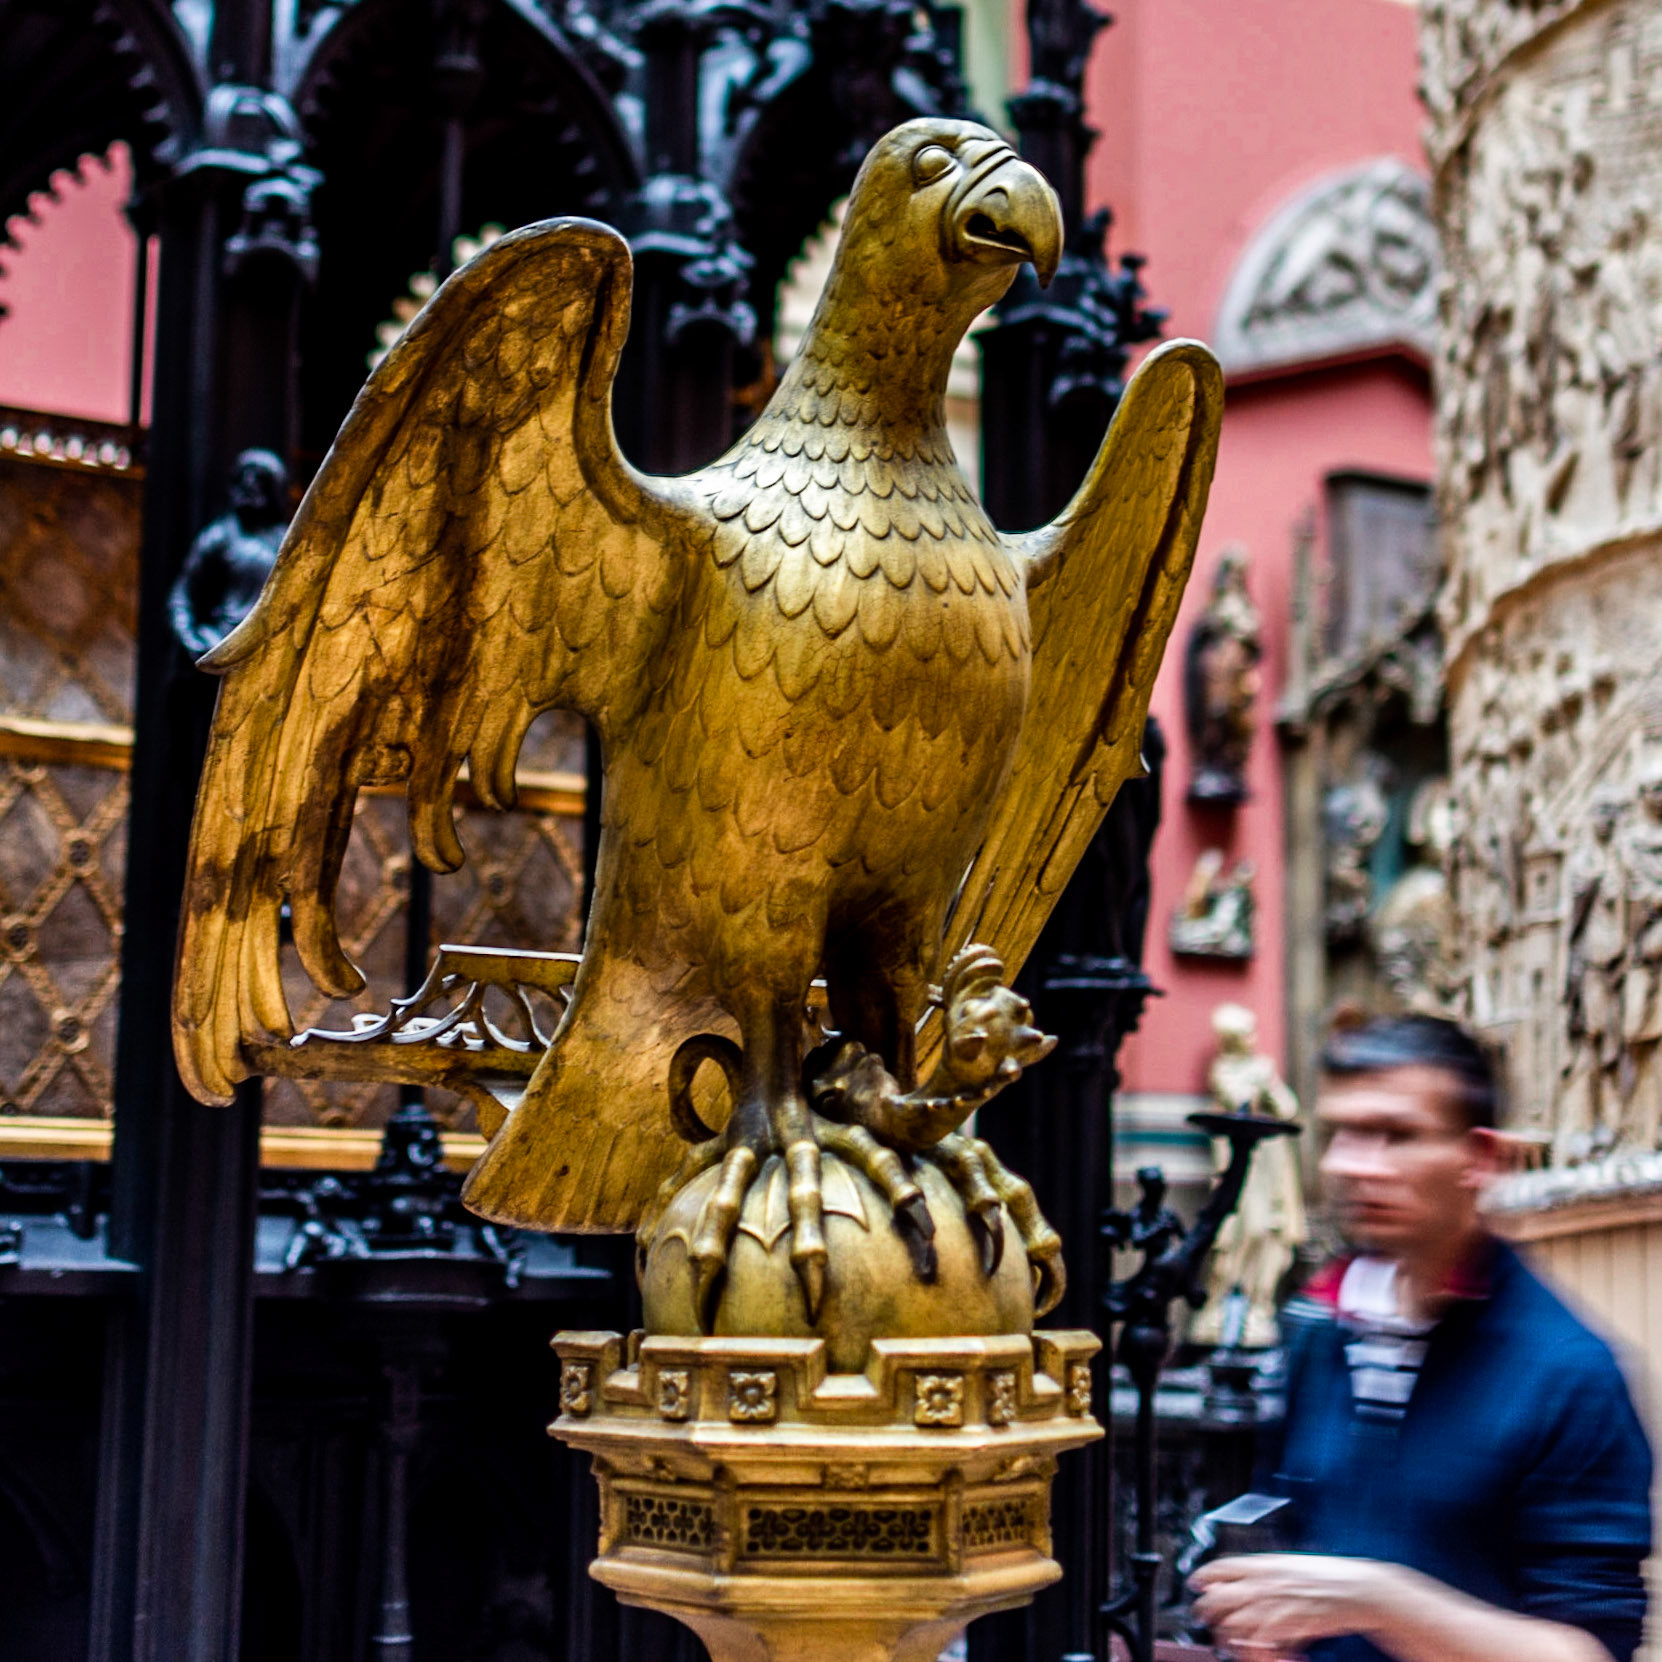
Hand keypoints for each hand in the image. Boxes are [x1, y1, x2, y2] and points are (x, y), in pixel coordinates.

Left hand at [1191, 1554, 1399, 1655]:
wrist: (1361, 1589)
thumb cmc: (1329, 1577)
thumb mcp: (1291, 1565)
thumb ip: (1264, 1573)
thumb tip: (1240, 1581)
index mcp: (1265, 1564)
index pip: (1220, 1567)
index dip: (1202, 1576)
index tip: (1194, 1585)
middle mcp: (1265, 1582)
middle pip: (1219, 1598)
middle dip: (1206, 1612)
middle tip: (1206, 1621)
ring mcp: (1276, 1604)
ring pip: (1235, 1626)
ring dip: (1231, 1639)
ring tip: (1235, 1646)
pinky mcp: (1290, 1626)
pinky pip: (1261, 1646)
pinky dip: (1259, 1654)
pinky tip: (1268, 1656)